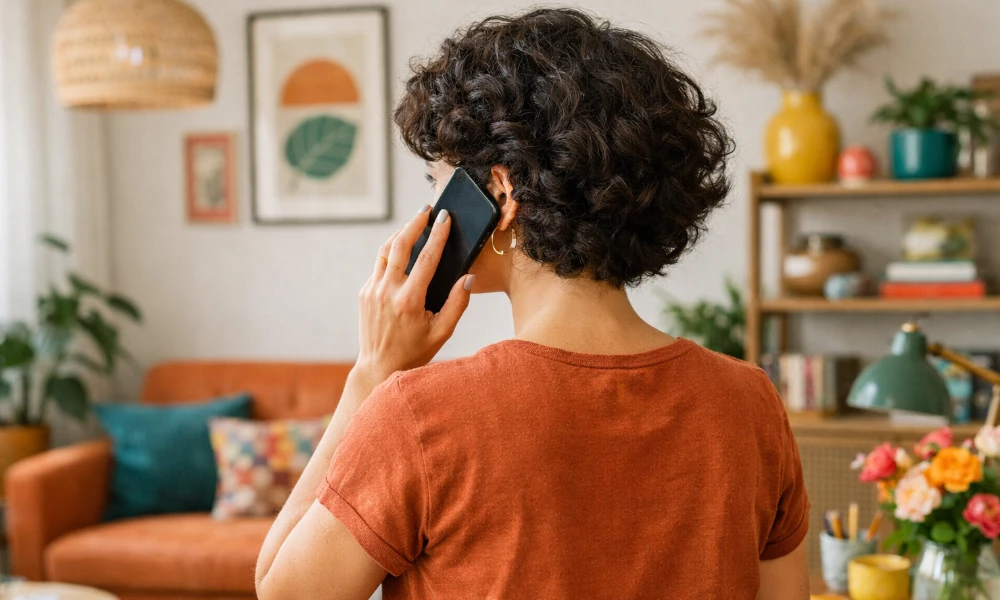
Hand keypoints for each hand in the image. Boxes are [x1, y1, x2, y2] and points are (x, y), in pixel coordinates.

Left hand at [354, 204, 473, 389]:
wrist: (379, 366)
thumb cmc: (416, 350)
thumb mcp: (443, 332)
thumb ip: (458, 303)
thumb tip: (468, 277)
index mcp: (409, 301)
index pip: (426, 258)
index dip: (438, 235)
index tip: (445, 217)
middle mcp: (387, 291)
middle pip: (400, 245)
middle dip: (415, 223)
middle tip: (428, 210)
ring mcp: (372, 290)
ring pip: (385, 251)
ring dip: (400, 233)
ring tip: (415, 222)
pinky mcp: (364, 292)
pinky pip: (379, 264)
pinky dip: (391, 251)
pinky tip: (402, 246)